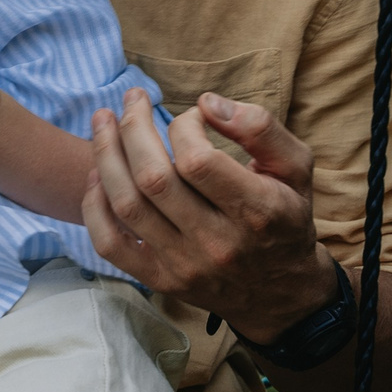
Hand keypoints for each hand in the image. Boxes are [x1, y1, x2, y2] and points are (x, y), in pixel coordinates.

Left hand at [83, 90, 329, 338]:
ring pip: (128, 205)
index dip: (184, 126)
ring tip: (103, 120)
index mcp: (256, 211)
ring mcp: (184, 265)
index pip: (198, 161)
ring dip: (106, 155)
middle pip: (154, 178)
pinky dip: (95, 207)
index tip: (191, 117)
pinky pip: (111, 244)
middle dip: (133, 128)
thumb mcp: (296, 169)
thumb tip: (207, 103)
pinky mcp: (160, 280)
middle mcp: (217, 243)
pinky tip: (98, 174)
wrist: (282, 294)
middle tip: (132, 97)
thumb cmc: (285, 219)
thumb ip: (261, 129)